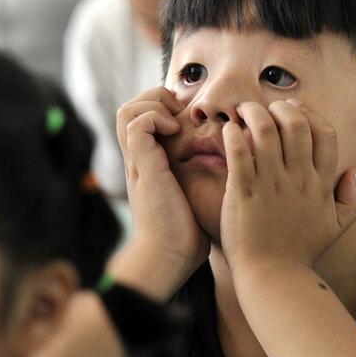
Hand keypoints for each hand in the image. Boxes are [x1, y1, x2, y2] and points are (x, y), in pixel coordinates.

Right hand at [115, 87, 208, 284]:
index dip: (164, 107)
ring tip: (178, 122)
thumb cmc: (186, 233)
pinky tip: (177, 133)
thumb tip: (226, 162)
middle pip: (131, 107)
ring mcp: (138, 162)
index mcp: (149, 162)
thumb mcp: (193, 195)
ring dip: (155, 107)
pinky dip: (157, 119)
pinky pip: (137, 124)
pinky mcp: (143, 166)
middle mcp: (139, 159)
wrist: (168, 256)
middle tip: (183, 115)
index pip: (143, 117)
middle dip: (158, 100)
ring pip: (129, 110)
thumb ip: (198, 176)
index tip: (189, 118)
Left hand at [220, 99, 355, 270]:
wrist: (273, 276)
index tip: (294, 109)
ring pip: (265, 130)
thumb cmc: (301, 252)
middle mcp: (299, 179)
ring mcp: (271, 184)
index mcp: (321, 184)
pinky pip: (239, 151)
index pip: (325, 134)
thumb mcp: (335, 228)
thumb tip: (353, 175)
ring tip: (243, 111)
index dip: (311, 114)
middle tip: (266, 108)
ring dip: (253, 112)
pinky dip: (233, 134)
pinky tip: (229, 131)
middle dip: (280, 107)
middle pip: (296, 124)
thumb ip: (350, 201)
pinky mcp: (244, 192)